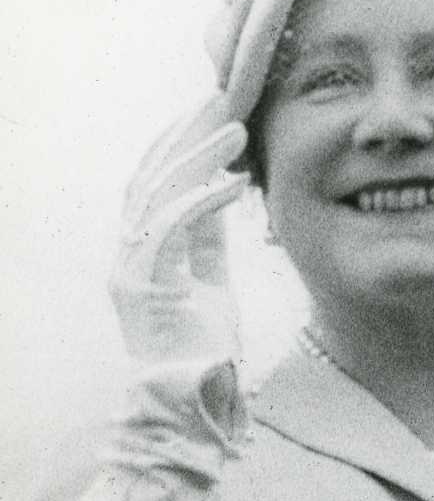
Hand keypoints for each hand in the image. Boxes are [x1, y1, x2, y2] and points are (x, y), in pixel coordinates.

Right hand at [110, 95, 247, 371]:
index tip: (215, 109)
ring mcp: (131, 268)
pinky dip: (203, 200)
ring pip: (157, 193)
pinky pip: (170, 228)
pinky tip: (236, 183)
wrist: (192, 402)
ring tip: (237, 130)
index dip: (182, 141)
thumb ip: (208, 236)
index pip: (157, 179)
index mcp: (144, 248)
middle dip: (187, 134)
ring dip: (199, 156)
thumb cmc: (202, 347)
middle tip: (225, 98)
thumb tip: (221, 188)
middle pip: (152, 175)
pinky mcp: (144, 286)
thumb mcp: (211, 278)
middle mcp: (129, 252)